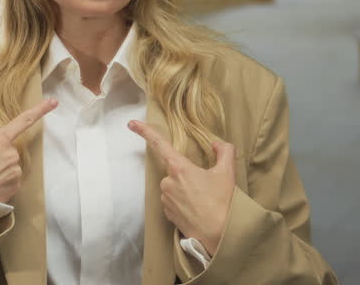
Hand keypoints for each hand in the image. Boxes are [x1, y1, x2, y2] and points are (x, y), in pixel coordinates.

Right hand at [0, 98, 57, 203]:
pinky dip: (2, 182)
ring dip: (0, 171)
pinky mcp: (16, 186)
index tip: (53, 102)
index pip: (23, 121)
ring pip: (11, 167)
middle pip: (10, 151)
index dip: (40, 110)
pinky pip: (11, 180)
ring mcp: (15, 171)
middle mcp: (11, 154)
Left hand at [128, 120, 236, 256]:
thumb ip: (224, 151)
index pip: (159, 144)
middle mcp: (168, 183)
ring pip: (174, 187)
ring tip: (204, 200)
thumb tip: (217, 144)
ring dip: (186, 190)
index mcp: (179, 168)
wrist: (220, 235)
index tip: (131, 123)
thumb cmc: (222, 203)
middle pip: (175, 171)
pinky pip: (173, 202)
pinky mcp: (167, 215)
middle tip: (206, 186)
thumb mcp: (228, 172)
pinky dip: (184, 203)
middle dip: (188, 175)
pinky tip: (197, 210)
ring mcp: (166, 200)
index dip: (145, 131)